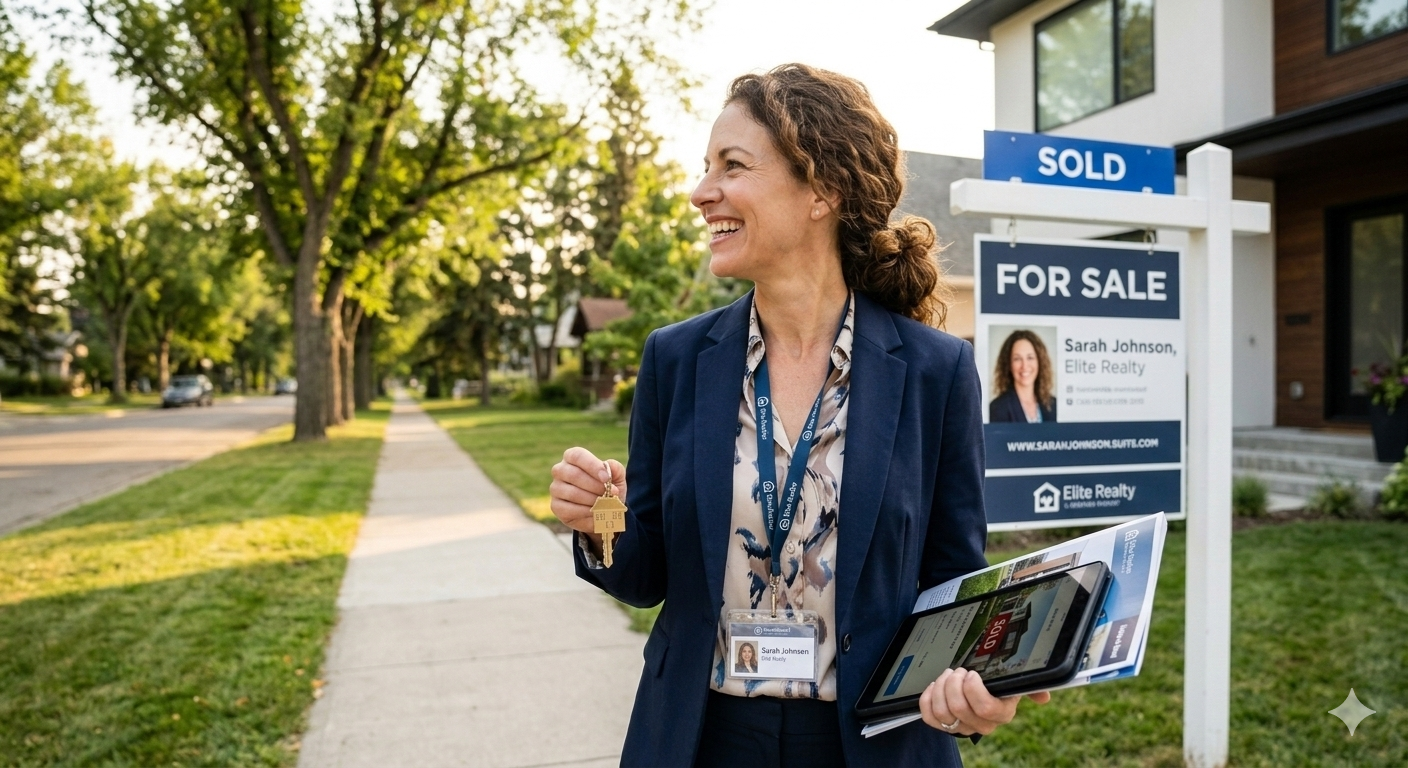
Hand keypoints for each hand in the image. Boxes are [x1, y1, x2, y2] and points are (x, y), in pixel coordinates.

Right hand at [550, 446, 625, 540]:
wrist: (604, 510)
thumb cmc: (608, 487)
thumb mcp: (616, 477)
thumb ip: (615, 468)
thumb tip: (608, 466)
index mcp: (572, 457)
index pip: (577, 456)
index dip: (592, 466)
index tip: (606, 478)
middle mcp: (560, 470)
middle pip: (574, 475)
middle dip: (595, 486)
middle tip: (610, 494)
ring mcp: (555, 488)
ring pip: (573, 493)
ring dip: (592, 500)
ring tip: (605, 504)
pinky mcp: (556, 506)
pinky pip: (570, 510)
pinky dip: (586, 513)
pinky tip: (596, 513)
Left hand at [918, 668, 1049, 736]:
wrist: (978, 692)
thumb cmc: (997, 684)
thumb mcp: (1014, 682)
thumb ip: (1030, 686)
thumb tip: (1043, 697)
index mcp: (1001, 713)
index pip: (986, 708)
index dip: (973, 690)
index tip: (971, 673)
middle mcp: (982, 724)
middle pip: (959, 708)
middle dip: (953, 683)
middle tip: (957, 671)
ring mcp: (962, 727)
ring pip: (942, 712)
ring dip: (940, 687)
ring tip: (947, 676)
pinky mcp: (943, 725)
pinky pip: (929, 717)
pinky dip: (927, 698)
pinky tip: (934, 686)